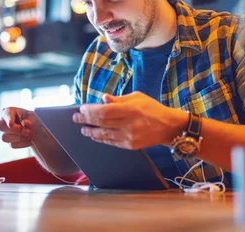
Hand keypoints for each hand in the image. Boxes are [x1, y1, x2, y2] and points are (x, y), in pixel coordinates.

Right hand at [0, 107, 38, 148]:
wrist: (40, 131)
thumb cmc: (35, 120)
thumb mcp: (33, 117)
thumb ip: (29, 119)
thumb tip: (24, 122)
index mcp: (8, 112)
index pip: (4, 115)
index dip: (8, 120)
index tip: (11, 124)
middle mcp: (4, 122)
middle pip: (0, 126)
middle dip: (15, 130)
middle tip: (27, 131)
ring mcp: (5, 132)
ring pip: (5, 137)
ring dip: (20, 137)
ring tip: (30, 134)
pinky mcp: (10, 142)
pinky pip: (13, 144)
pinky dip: (23, 143)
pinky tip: (29, 139)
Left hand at [72, 92, 187, 149]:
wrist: (168, 126)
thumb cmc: (152, 108)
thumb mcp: (137, 97)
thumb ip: (118, 99)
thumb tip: (103, 99)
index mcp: (131, 109)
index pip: (104, 111)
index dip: (90, 111)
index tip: (82, 108)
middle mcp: (129, 124)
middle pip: (101, 123)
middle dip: (86, 120)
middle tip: (76, 118)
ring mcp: (130, 136)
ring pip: (104, 135)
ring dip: (91, 132)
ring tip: (83, 129)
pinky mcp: (131, 145)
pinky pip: (111, 142)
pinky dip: (102, 139)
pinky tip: (95, 136)